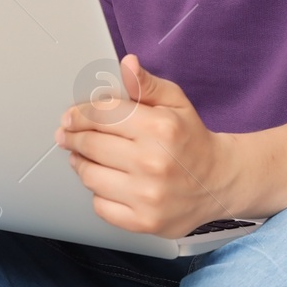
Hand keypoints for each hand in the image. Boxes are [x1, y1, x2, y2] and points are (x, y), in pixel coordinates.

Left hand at [54, 53, 232, 237]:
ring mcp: (147, 196)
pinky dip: (98, 192)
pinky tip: (107, 181)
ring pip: (90, 176)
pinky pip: (100, 205)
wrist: (219, 181)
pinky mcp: (143, 221)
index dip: (78, 114)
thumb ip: (146, 85)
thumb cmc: (193, 139)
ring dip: (81, 164)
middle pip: (90, 145)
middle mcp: (153, 163)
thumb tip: (127, 64)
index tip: (69, 117)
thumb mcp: (175, 102)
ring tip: (84, 157)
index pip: (101, 115)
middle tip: (67, 135)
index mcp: (159, 128)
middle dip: (73, 138)